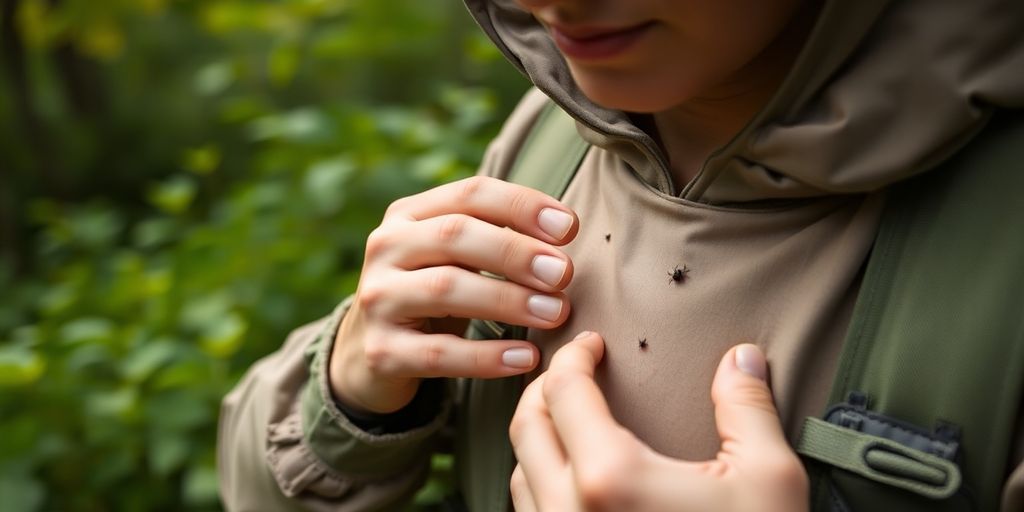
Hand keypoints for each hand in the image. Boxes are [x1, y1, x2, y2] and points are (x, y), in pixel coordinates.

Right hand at [330, 176, 578, 413]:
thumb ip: (497, 235)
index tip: (569, 227)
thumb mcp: (454, 257)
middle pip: (456, 236)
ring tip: (555, 312)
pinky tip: (526, 358)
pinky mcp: (381, 352)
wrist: (371, 353)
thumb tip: (564, 231)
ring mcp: (378, 299)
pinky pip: (439, 354)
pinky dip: (487, 356)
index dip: (522, 205)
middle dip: (517, 252)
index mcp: (408, 214)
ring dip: (509, 300)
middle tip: (563, 273)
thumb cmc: (433, 294)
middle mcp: (386, 248)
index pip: (470, 194)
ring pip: (446, 290)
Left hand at [509, 332, 807, 511]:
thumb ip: (747, 407)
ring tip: (570, 419)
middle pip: (526, 425)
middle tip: (575, 371)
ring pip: (520, 473)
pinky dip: (540, 481)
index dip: (574, 355)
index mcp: (609, 477)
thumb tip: (741, 357)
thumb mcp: (768, 480)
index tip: (591, 343)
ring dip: (538, 436)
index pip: (564, 390)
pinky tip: (572, 479)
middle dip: (546, 387)